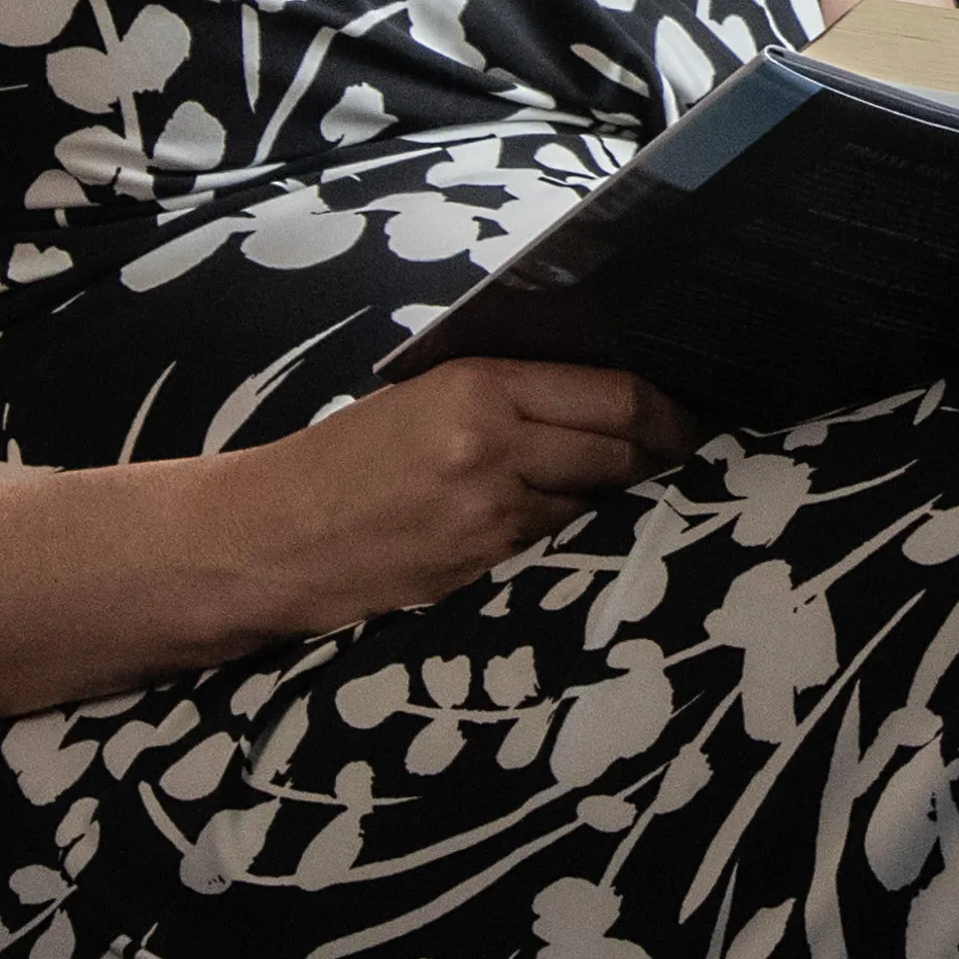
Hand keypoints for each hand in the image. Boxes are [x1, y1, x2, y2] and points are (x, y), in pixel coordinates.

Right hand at [237, 356, 694, 639]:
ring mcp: (490, 517)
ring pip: (597, 501)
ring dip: (621, 497)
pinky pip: (556, 544)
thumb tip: (600, 396)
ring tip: (634, 490)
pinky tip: (578, 531)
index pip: (613, 395)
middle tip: (685, 454)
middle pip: (621, 448)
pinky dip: (575, 534)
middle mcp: (492, 447)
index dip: (666, 408)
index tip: (689, 414)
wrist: (268, 539)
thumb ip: (507, 394)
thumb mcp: (421, 398)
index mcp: (477, 387)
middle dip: (662, 453)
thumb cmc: (343, 462)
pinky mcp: (483, 570)